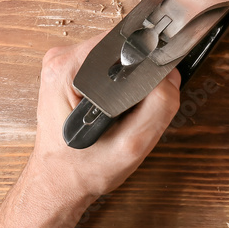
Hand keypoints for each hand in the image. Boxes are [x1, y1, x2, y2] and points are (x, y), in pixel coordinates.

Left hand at [24, 34, 180, 209]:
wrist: (58, 185)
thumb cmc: (82, 170)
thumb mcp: (130, 146)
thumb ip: (158, 107)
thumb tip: (170, 75)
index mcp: (67, 70)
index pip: (123, 43)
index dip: (148, 60)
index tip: (156, 86)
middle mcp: (62, 60)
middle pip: (121, 47)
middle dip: (139, 75)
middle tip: (135, 110)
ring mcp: (64, 65)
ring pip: (118, 57)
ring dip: (130, 81)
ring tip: (125, 112)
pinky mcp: (71, 73)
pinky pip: (110, 67)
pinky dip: (121, 85)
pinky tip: (117, 109)